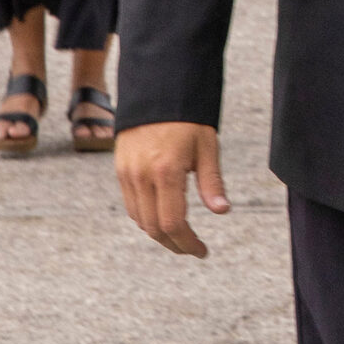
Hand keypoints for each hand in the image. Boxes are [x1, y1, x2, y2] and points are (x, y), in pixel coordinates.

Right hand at [115, 121, 229, 257]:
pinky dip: (146, 218)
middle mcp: (142, 175)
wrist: (157, 92)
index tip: (202, 251)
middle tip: (192, 248)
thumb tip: (222, 211)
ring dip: (159, 234)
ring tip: (180, 236)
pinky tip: (162, 218)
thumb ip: (212, 182)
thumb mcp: (207, 147)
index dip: (187, 243)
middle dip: (174, 244)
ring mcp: (127, 173)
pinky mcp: (120, 169)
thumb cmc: (188, 119)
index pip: (173, 223)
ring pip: (139, 219)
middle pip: (153, 228)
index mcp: (167, 171)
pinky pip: (131, 205)